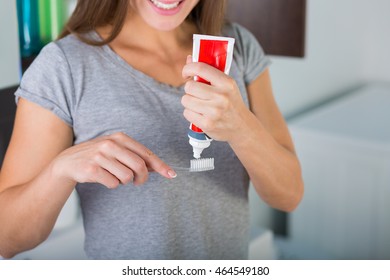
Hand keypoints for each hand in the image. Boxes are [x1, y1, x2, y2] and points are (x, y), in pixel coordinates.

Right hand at [52, 132, 175, 187]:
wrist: (68, 162)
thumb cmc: (98, 156)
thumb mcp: (117, 151)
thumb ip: (136, 157)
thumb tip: (159, 167)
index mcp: (120, 138)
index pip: (145, 153)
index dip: (160, 165)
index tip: (171, 174)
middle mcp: (110, 144)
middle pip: (139, 166)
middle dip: (142, 178)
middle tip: (137, 182)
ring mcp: (100, 156)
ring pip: (126, 177)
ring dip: (123, 181)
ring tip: (113, 175)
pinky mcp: (92, 168)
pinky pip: (113, 183)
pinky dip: (111, 184)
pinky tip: (103, 178)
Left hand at [181, 56, 247, 141]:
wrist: (242, 126)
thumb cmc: (231, 102)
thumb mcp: (226, 85)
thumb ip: (208, 72)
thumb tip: (189, 59)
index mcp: (226, 83)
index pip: (200, 68)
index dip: (188, 68)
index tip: (186, 73)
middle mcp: (221, 97)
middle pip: (189, 86)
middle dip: (190, 89)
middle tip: (196, 93)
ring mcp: (214, 112)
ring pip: (186, 100)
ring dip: (189, 102)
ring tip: (199, 104)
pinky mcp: (207, 124)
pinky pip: (187, 113)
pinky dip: (190, 113)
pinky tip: (200, 114)